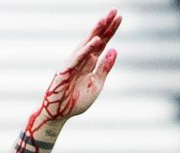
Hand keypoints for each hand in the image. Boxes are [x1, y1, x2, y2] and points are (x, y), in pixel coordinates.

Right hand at [26, 8, 121, 134]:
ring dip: (95, 32)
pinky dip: (86, 49)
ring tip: (105, 19)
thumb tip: (114, 50)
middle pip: (95, 39)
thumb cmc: (76, 101)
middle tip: (114, 10)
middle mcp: (81, 60)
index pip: (102, 43)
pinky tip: (96, 40)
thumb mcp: (97, 84)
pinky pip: (77, 58)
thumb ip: (105, 68)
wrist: (60, 114)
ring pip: (85, 44)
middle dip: (104, 25)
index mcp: (89, 63)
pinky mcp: (65, 71)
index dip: (110, 31)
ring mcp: (72, 64)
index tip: (119, 17)